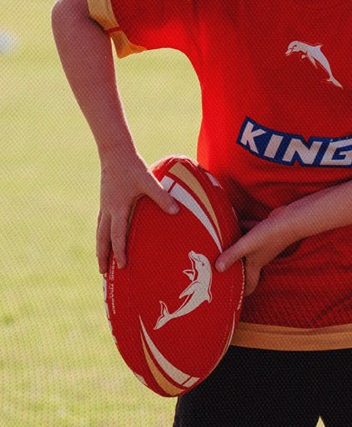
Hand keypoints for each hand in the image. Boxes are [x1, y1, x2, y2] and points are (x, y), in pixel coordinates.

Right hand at [96, 152, 177, 272]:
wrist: (115, 153)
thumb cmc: (133, 167)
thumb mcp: (148, 181)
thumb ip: (162, 197)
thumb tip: (176, 211)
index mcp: (118, 208)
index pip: (118, 235)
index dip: (119, 251)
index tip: (121, 266)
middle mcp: (108, 210)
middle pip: (102, 239)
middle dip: (103, 256)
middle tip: (103, 273)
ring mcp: (105, 206)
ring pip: (100, 232)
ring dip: (100, 247)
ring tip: (101, 261)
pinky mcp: (106, 200)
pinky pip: (102, 223)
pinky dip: (102, 234)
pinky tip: (106, 237)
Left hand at [216, 207, 297, 295]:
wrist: (292, 220)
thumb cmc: (271, 235)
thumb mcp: (247, 245)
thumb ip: (232, 255)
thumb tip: (217, 268)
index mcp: (256, 264)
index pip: (250, 284)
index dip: (243, 292)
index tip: (234, 297)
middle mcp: (260, 256)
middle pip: (246, 267)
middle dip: (236, 269)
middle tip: (222, 270)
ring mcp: (264, 243)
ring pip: (248, 249)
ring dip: (238, 249)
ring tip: (224, 247)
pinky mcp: (266, 231)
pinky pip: (251, 232)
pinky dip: (243, 229)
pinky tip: (234, 223)